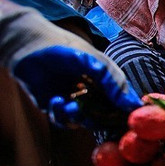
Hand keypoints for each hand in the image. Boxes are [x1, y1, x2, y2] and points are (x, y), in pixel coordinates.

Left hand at [12, 45, 139, 126]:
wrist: (29, 44)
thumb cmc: (66, 48)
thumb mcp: (96, 62)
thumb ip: (115, 83)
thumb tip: (134, 105)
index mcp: (107, 83)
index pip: (123, 102)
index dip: (126, 111)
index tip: (129, 117)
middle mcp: (93, 94)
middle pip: (105, 117)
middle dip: (101, 118)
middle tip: (94, 113)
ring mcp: (74, 102)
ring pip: (84, 122)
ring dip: (79, 117)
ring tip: (70, 106)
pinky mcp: (55, 107)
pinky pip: (62, 121)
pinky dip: (60, 114)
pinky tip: (56, 99)